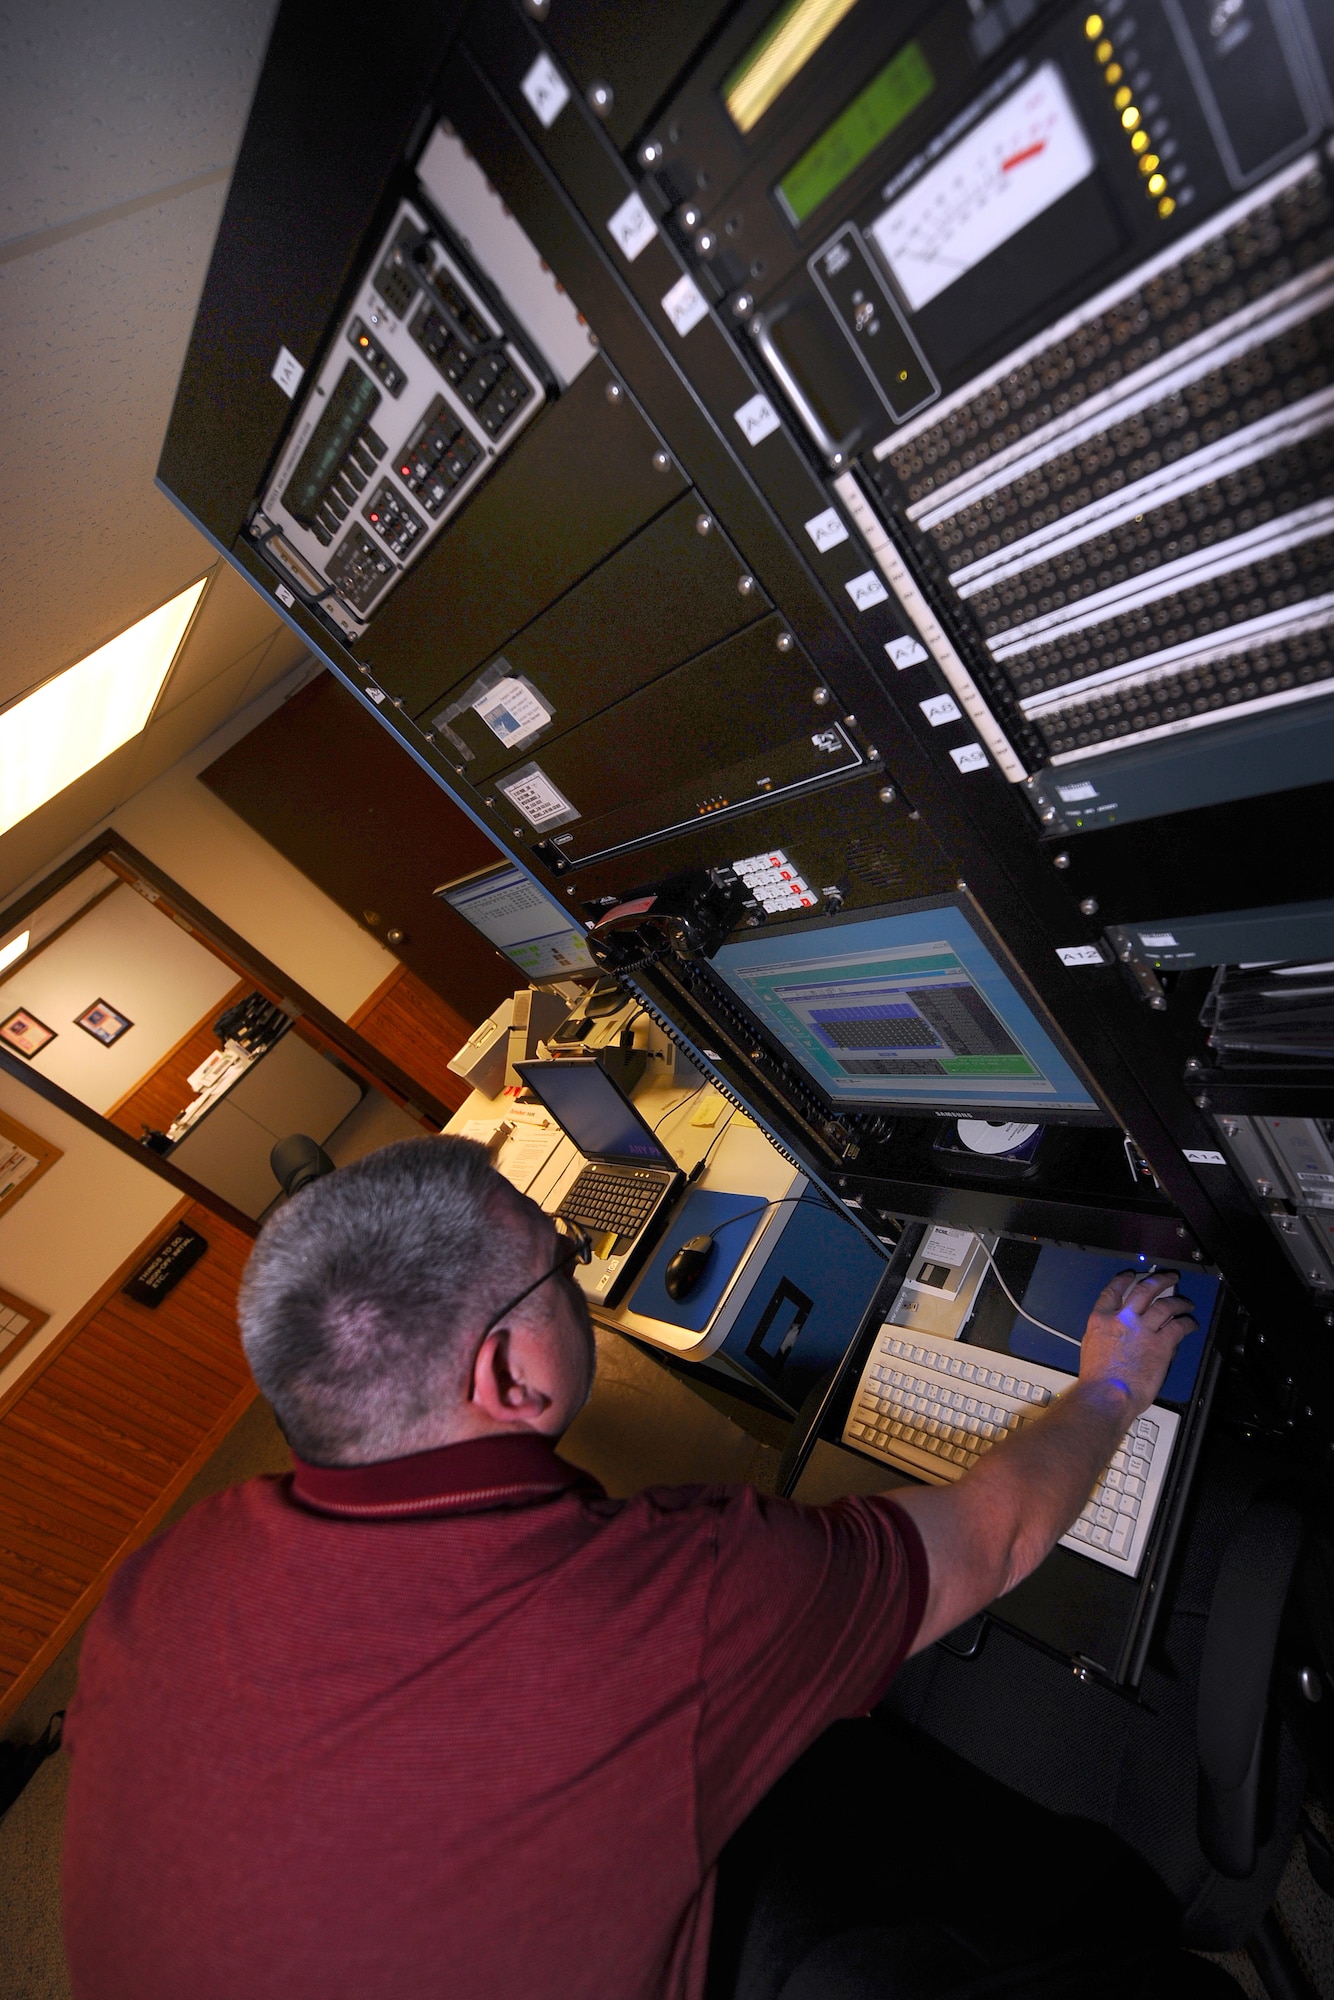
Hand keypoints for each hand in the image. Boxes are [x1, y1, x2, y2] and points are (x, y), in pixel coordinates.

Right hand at [1079, 1270, 1196, 1417]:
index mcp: (1101, 1320)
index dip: (1123, 1280)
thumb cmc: (1098, 1380)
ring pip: (1166, 1305)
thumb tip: (1122, 1333)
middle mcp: (1123, 1319)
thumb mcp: (1092, 1348)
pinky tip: (1191, 1324)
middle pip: (1144, 1290)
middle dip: (1159, 1280)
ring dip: (1179, 1302)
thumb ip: (1106, 1334)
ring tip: (1186, 1303)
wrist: (1108, 1394)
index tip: (1130, 1275)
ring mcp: (1144, 1330)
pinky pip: (1179, 1327)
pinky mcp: (1162, 1344)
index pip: (1112, 1291)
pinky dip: (1187, 1323)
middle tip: (1169, 1278)